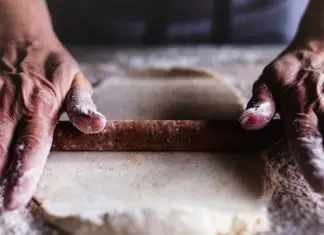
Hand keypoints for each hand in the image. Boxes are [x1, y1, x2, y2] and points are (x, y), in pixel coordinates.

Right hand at [0, 38, 105, 209]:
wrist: (22, 36)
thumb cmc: (54, 64)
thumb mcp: (76, 82)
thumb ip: (83, 107)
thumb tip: (98, 127)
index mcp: (42, 104)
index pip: (33, 145)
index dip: (23, 174)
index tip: (14, 200)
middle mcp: (13, 104)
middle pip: (0, 148)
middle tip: (3, 201)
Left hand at [240, 41, 323, 192]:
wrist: (319, 50)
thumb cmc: (290, 69)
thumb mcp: (269, 79)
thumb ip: (261, 103)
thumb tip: (248, 124)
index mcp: (301, 107)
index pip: (305, 139)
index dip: (312, 163)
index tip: (320, 187)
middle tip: (323, 190)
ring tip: (320, 183)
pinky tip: (320, 166)